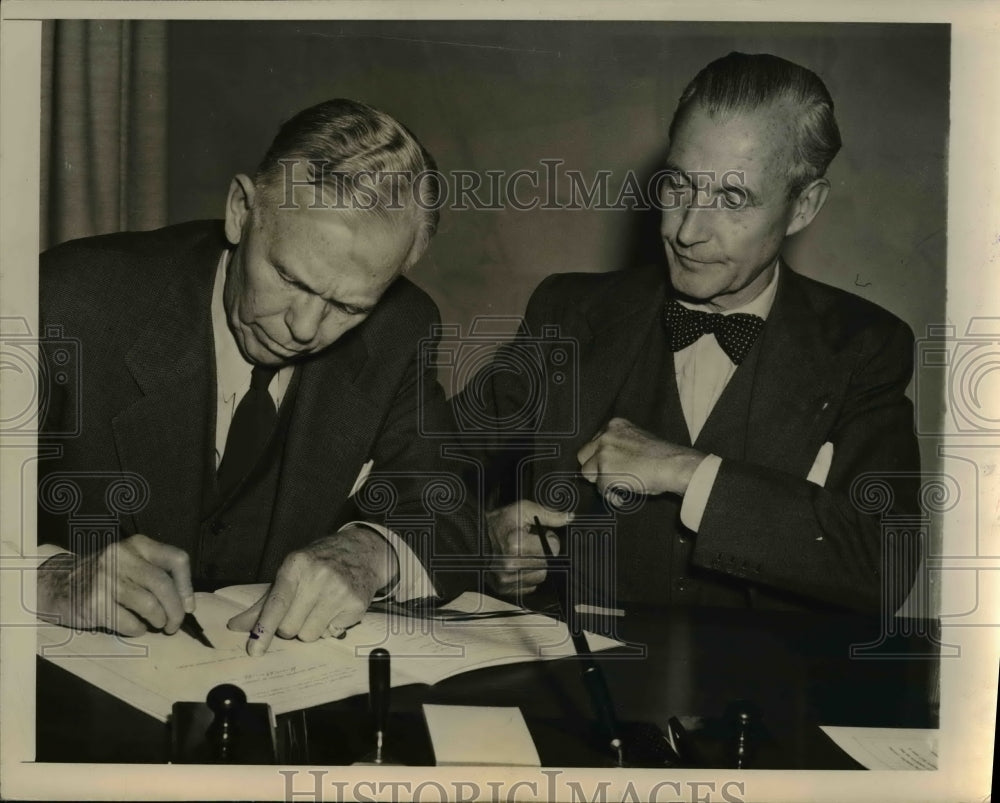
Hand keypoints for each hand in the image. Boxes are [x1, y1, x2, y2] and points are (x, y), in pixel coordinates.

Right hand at [36, 533, 193, 636]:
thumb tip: (186, 604)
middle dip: (176, 610)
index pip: (176, 559)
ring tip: (158, 626)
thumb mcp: (130, 563)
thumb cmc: (104, 577)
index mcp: (138, 545)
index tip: (188, 605)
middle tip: (175, 625)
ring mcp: (107, 579)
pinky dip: (139, 630)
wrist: (58, 585)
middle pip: (164, 585)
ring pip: (150, 605)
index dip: (187, 586)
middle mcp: (122, 557)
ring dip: (159, 621)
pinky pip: (130, 622)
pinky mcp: (95, 603)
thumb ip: (155, 574)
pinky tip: (136, 628)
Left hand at [227, 526, 396, 655]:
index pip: (276, 603)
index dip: (264, 629)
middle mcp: (319, 576)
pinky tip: (337, 608)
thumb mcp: (292, 572)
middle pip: (289, 627)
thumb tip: (236, 626)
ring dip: (310, 629)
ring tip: (320, 608)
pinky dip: (331, 627)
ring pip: (309, 635)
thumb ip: (264, 602)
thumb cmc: (320, 563)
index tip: (254, 650)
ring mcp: (340, 590)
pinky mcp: (356, 604)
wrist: (363, 551)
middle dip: (290, 626)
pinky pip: (331, 634)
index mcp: (296, 565)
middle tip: (301, 610)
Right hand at [486, 500, 572, 595]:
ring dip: (537, 565)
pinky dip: (527, 576)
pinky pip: (529, 587)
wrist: (473, 538)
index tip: (539, 534)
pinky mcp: (504, 588)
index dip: (549, 539)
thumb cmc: (497, 523)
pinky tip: (518, 565)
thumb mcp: (522, 510)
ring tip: (524, 554)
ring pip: (540, 577)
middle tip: (531, 543)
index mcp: (516, 544)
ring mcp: (506, 579)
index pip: (553, 548)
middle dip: (544, 553)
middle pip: (548, 564)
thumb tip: (569, 517)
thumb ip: (548, 514)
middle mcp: (511, 565)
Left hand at [577, 417, 705, 498]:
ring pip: (587, 472)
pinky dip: (610, 495)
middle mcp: (605, 436)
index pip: (594, 442)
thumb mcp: (637, 439)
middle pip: (583, 456)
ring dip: (600, 482)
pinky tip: (622, 495)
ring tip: (617, 488)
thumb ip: (620, 445)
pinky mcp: (605, 472)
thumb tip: (611, 462)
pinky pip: (600, 488)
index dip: (600, 457)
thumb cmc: (662, 456)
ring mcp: (603, 454)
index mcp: (615, 425)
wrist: (673, 464)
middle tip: (609, 477)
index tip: (610, 466)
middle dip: (594, 468)